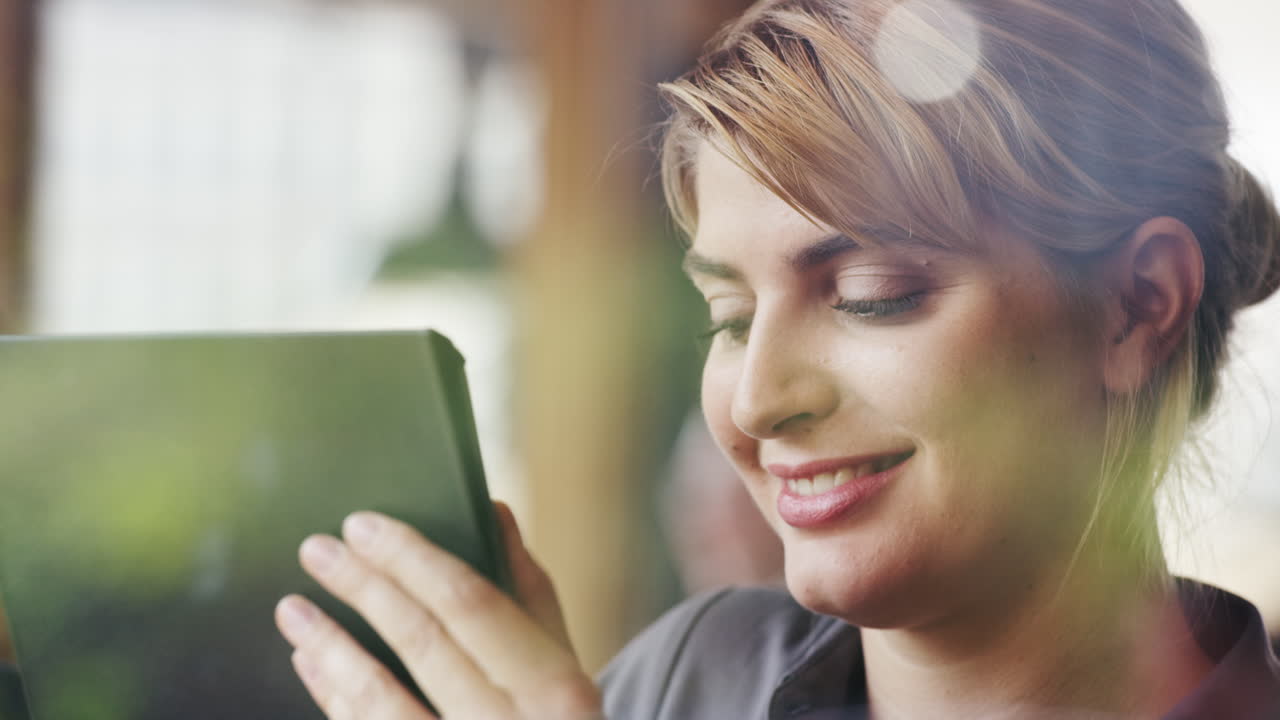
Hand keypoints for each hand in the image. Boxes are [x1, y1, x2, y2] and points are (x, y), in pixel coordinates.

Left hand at [274, 502, 602, 719]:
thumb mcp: (565, 664)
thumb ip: (530, 593)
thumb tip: (494, 514)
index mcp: (552, 687)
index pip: (472, 603)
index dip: (413, 559)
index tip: (364, 526)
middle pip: (421, 640)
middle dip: (363, 588)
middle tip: (317, 551)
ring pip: (379, 698)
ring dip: (330, 646)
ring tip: (294, 608)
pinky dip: (333, 696)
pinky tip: (313, 664)